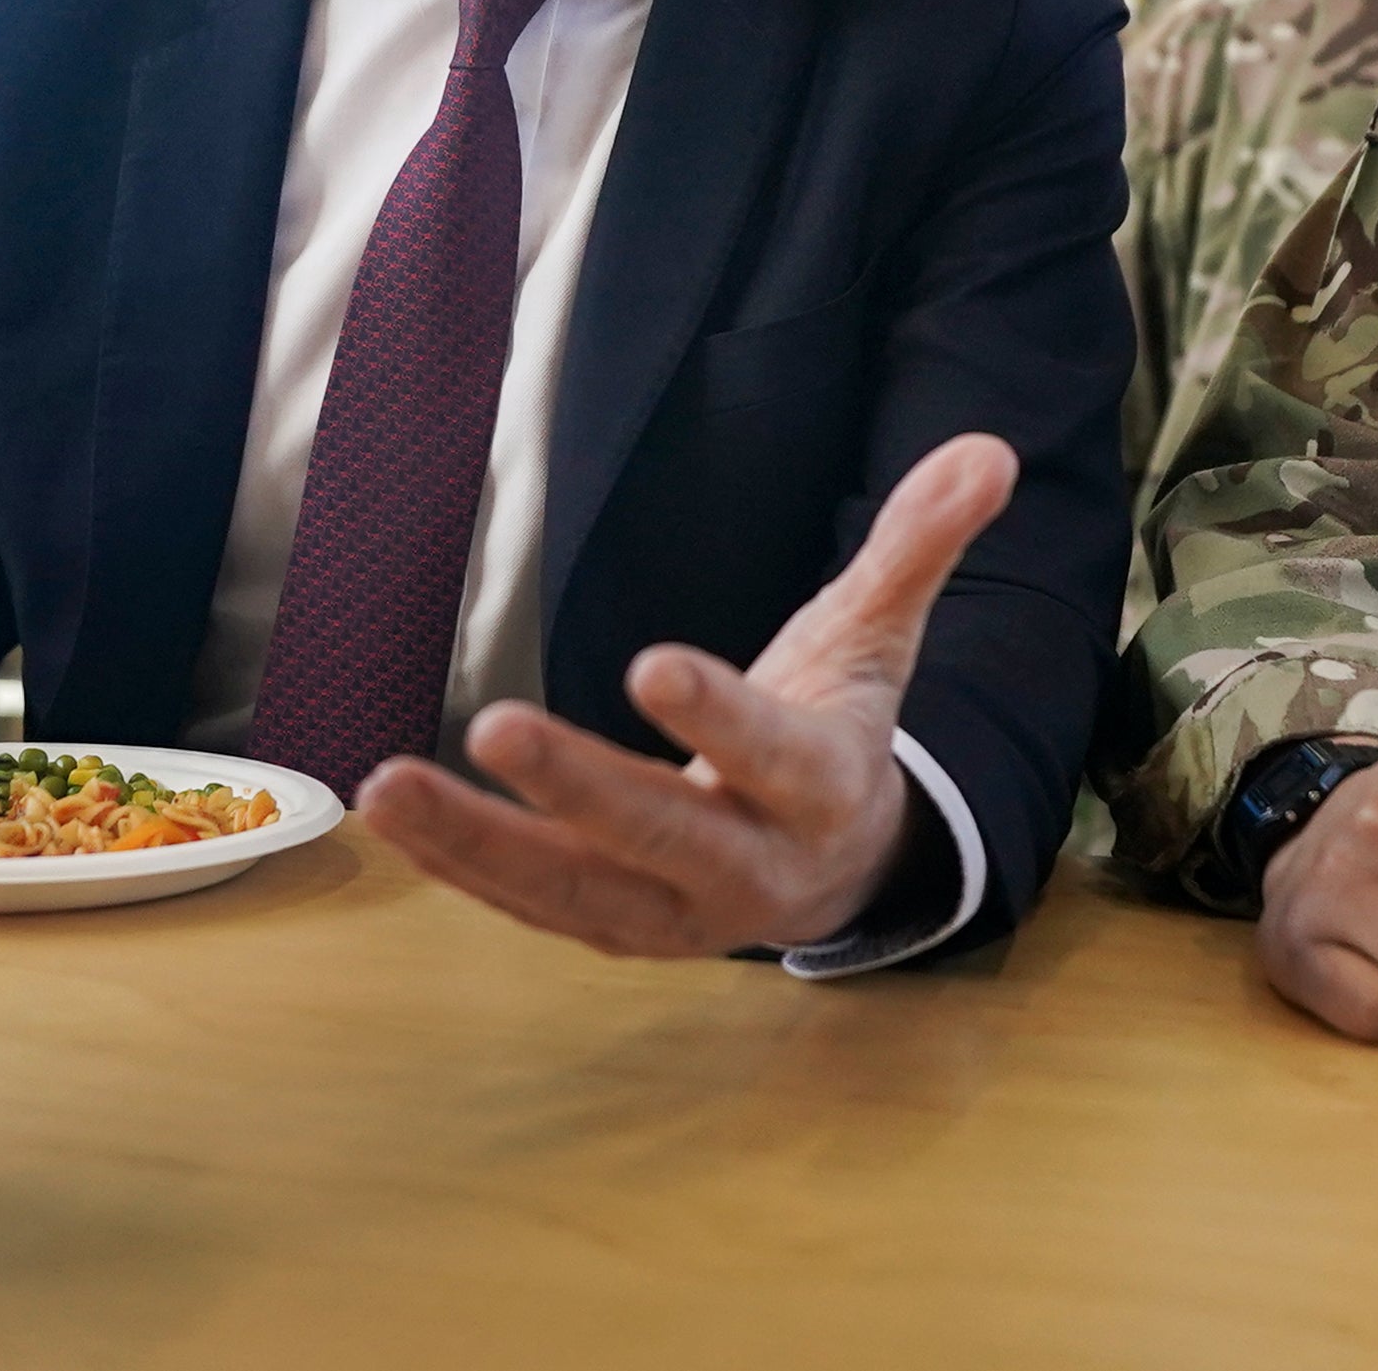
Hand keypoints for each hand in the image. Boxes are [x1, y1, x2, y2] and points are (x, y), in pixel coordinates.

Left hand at [355, 432, 1019, 957]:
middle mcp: (751, 869)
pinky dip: (460, 866)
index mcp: (821, 789)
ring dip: (476, 842)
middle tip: (494, 723)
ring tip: (387, 784)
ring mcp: (674, 912)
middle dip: (578, 787)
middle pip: (660, 833)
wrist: (835, 869)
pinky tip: (391, 814)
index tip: (650, 662)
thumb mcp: (878, 638)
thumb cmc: (840, 729)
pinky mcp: (612, 929)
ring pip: (570, 889)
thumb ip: (919, 546)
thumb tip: (990, 449)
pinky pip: (529, 906)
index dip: (719, 714)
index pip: (773, 752)